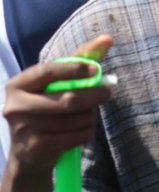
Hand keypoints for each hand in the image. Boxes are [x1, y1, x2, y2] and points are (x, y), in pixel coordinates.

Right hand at [4, 36, 113, 174]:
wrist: (29, 152)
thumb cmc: (47, 108)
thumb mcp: (56, 83)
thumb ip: (80, 59)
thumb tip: (108, 39)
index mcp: (18, 84)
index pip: (48, 71)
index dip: (74, 69)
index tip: (96, 70)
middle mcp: (15, 106)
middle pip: (67, 99)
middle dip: (94, 95)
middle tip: (109, 92)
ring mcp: (23, 129)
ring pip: (75, 119)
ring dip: (90, 117)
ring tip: (86, 116)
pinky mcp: (35, 148)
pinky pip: (75, 136)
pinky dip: (86, 132)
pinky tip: (82, 131)